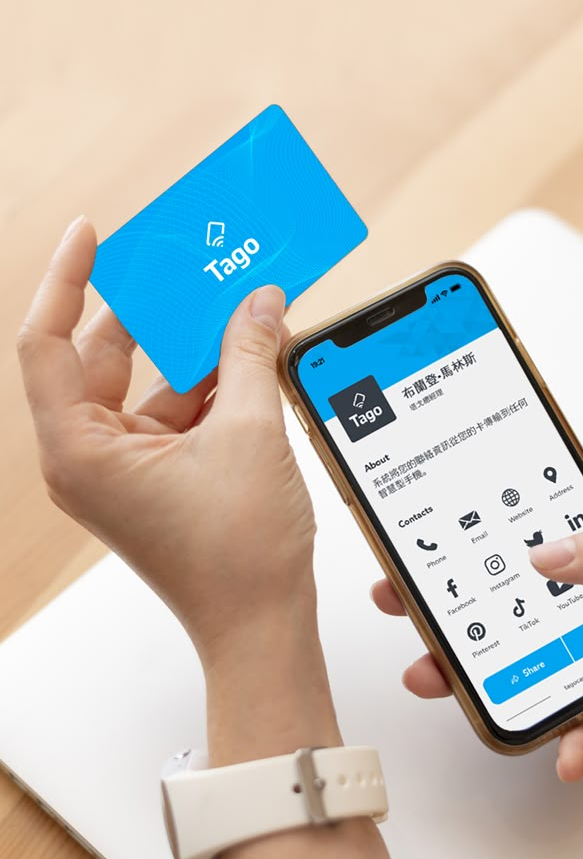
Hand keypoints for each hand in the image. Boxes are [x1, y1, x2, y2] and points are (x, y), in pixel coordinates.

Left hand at [17, 217, 318, 676]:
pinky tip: (250, 348)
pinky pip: (174, 406)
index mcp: (80, 448)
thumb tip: (260, 301)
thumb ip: (249, 354)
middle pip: (102, 353)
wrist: (262, 627)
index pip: (46, 342)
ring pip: (145, 378)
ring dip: (190, 344)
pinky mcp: (157, 473)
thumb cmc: (238, 556)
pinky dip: (209, 378)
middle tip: (184, 258)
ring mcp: (123, 465)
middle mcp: (88, 455)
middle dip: (149, 307)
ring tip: (232, 298)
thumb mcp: (249, 432)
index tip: (91, 231)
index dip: (66, 278)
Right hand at [371, 482, 582, 781]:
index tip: (431, 519)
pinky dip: (565, 736)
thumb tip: (547, 552)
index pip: (541, 512)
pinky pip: (576, 717)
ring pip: (528, 653)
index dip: (487, 514)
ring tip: (439, 676)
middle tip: (403, 597)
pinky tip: (563, 747)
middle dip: (457, 595)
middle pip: (515, 587)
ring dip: (483, 669)